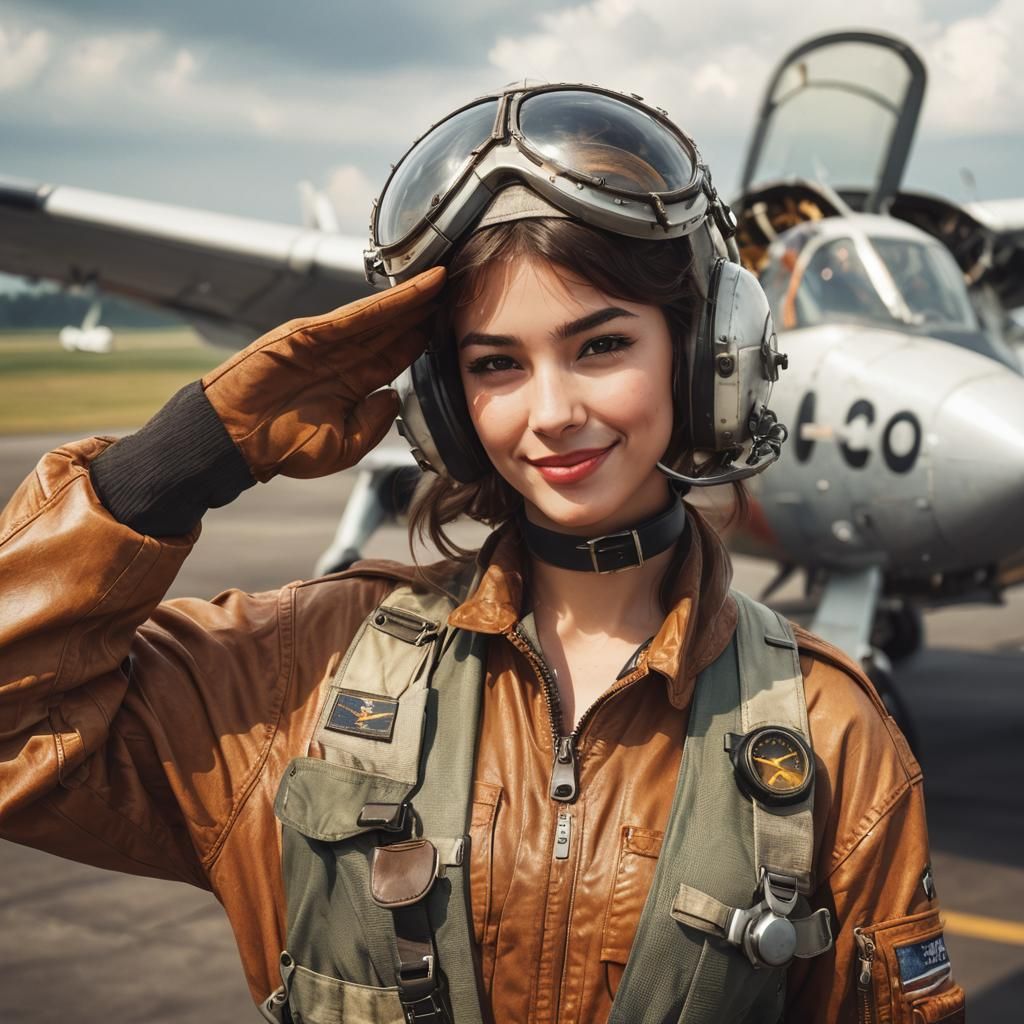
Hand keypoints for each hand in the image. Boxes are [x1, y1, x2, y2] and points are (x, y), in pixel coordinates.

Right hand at [202, 267, 444, 480]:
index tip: (451, 326)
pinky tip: (415, 291)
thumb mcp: (342, 447)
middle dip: (423, 311)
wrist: (236, 440)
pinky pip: (355, 315)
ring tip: (444, 280)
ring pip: (379, 316)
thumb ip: (373, 425)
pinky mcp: (308, 332)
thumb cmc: (282, 448)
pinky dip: (387, 302)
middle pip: (392, 329)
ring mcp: (325, 343)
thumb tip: (395, 397)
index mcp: (351, 385)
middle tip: (457, 290)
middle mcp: (342, 359)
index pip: (395, 357)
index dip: (423, 340)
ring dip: (412, 298)